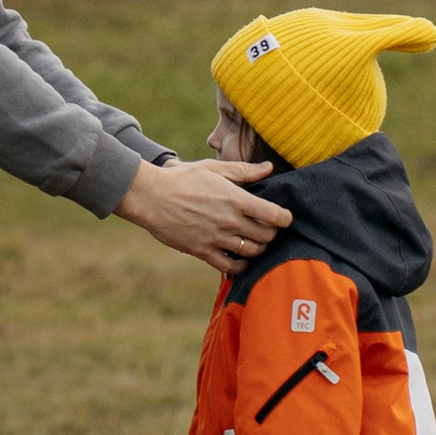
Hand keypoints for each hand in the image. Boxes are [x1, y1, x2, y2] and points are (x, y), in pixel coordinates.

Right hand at [116, 158, 289, 268]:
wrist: (151, 196)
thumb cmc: (182, 179)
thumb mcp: (213, 169)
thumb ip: (243, 171)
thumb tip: (268, 168)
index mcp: (236, 198)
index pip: (275, 215)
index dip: (285, 218)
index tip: (283, 217)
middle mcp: (230, 220)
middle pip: (267, 236)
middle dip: (271, 233)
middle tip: (266, 228)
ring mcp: (217, 238)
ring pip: (252, 251)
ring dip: (258, 248)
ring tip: (253, 241)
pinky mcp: (204, 251)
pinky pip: (231, 266)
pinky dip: (241, 265)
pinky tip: (240, 258)